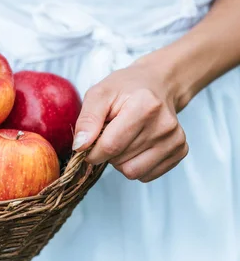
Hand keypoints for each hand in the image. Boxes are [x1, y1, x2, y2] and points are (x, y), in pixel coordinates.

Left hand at [72, 57, 188, 182]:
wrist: (158, 85)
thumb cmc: (125, 90)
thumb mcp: (99, 94)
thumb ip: (87, 119)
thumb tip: (80, 146)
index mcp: (145, 106)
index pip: (110, 146)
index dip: (91, 152)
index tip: (87, 144)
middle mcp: (165, 125)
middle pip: (120, 161)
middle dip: (106, 153)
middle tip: (110, 133)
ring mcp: (176, 140)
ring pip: (133, 172)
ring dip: (120, 161)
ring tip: (123, 139)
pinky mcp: (180, 152)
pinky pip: (146, 176)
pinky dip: (134, 165)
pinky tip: (136, 146)